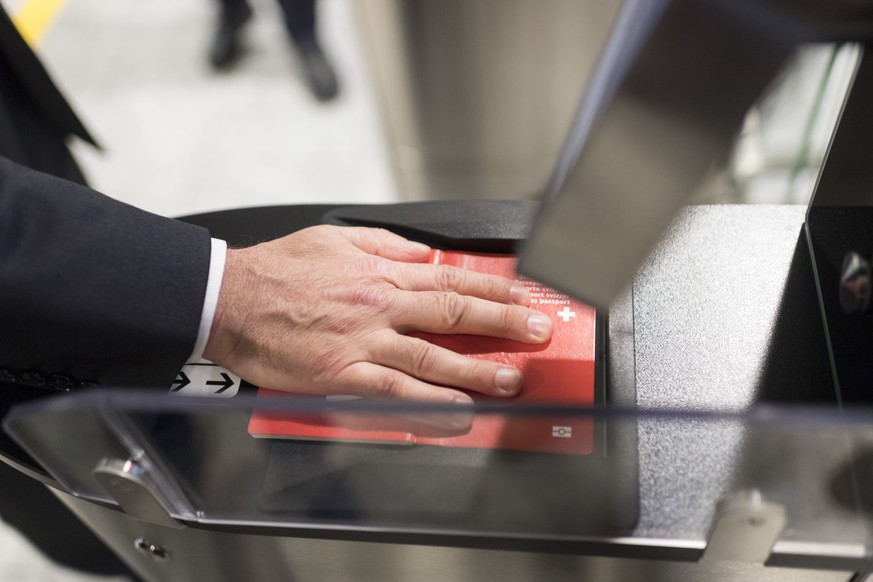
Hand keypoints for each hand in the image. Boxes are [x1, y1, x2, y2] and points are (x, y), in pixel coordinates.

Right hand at [203, 225, 552, 403]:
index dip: (496, 289)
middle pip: (455, 315)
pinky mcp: (341, 375)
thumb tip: (425, 254)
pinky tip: (457, 412)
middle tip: (538, 334)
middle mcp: (380, 307)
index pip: (453, 280)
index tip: (525, 297)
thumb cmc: (279, 270)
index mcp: (382, 273)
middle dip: (504, 324)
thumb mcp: (337, 239)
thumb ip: (386, 246)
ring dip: (478, 369)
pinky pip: (394, 393)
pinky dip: (429, 405)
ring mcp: (363, 343)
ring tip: (511, 379)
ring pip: (433, 357)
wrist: (229, 300)